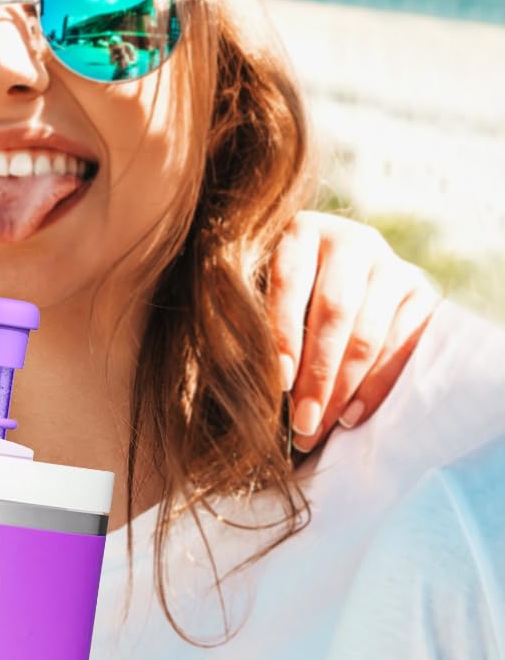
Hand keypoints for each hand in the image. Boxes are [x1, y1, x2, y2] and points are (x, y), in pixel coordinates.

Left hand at [266, 212, 438, 451]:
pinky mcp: (423, 294)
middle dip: (316, 374)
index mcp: (303, 231)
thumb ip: (245, 322)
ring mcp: (392, 265)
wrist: (342, 283)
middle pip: (334, 311)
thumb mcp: (254, 296)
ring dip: (342, 388)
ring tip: (318, 428)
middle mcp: (353, 240)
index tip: (278, 383)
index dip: (282, 334)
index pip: (290, 282)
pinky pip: (403, 346)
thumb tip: (237, 376)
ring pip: (368, 333)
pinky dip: (375, 386)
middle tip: (300, 423)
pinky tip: (350, 416)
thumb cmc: (278, 300)